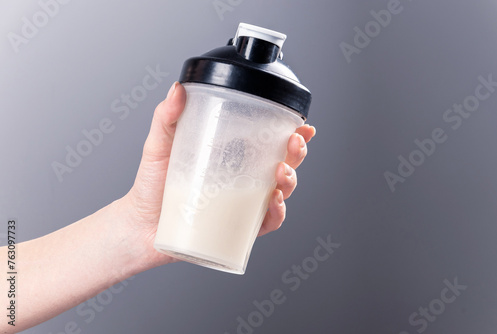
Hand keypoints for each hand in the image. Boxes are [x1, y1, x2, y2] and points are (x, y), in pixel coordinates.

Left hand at [116, 82, 315, 270]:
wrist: (139, 224)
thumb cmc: (151, 186)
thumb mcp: (159, 145)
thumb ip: (166, 116)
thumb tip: (177, 89)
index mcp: (232, 157)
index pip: (269, 141)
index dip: (292, 133)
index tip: (302, 125)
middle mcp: (242, 179)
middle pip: (283, 164)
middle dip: (297, 153)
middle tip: (294, 144)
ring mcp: (242, 204)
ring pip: (281, 192)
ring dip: (290, 181)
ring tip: (281, 172)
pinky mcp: (237, 228)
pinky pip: (266, 222)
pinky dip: (277, 214)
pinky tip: (273, 202)